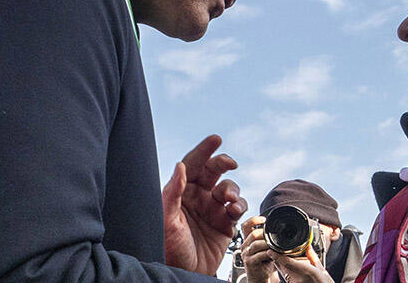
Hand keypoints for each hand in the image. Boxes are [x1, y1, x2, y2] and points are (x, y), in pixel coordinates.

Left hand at [162, 134, 246, 274]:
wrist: (184, 273)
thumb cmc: (169, 248)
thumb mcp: (167, 219)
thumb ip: (173, 192)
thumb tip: (181, 166)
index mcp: (181, 192)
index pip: (193, 164)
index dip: (204, 150)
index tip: (216, 139)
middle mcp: (198, 198)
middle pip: (214, 171)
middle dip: (224, 163)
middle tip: (231, 163)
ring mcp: (213, 210)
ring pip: (229, 188)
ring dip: (233, 189)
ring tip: (229, 200)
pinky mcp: (226, 223)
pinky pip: (238, 207)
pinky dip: (240, 205)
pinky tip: (234, 211)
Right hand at [241, 216, 277, 282]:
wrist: (259, 277)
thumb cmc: (264, 262)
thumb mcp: (265, 248)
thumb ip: (267, 239)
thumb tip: (278, 229)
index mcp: (247, 240)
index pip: (245, 225)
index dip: (254, 220)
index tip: (264, 219)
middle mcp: (244, 246)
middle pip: (253, 233)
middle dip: (265, 233)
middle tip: (274, 237)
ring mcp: (246, 254)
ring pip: (256, 243)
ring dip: (267, 243)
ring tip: (275, 245)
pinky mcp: (249, 262)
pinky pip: (259, 255)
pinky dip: (268, 253)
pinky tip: (273, 253)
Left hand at [270, 246, 332, 282]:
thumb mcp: (322, 270)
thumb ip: (313, 257)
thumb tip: (308, 247)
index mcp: (306, 272)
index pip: (287, 262)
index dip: (277, 256)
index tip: (270, 251)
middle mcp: (298, 279)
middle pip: (282, 266)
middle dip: (279, 258)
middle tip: (277, 250)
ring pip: (283, 272)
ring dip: (281, 264)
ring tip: (282, 258)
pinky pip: (286, 277)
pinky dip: (285, 271)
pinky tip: (289, 268)